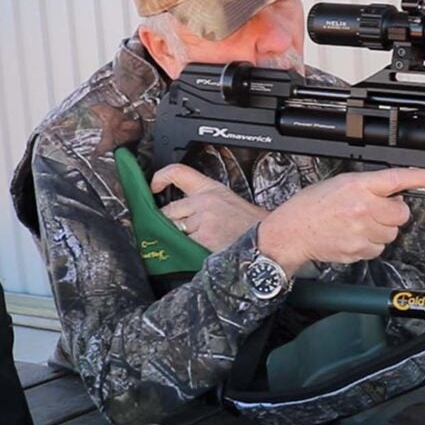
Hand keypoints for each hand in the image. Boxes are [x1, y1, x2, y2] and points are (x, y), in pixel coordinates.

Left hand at [151, 164, 268, 252]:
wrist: (271, 238)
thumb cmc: (255, 226)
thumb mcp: (231, 204)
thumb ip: (206, 206)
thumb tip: (183, 217)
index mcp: (211, 189)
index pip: (178, 172)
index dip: (160, 177)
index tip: (153, 186)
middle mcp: (204, 200)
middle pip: (168, 209)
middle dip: (170, 224)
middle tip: (180, 234)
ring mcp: (202, 218)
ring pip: (173, 229)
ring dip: (178, 239)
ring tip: (192, 245)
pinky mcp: (203, 235)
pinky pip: (182, 244)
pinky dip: (186, 250)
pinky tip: (198, 252)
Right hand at [257, 168, 424, 274]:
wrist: (292, 232)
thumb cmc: (313, 206)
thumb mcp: (341, 184)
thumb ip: (369, 186)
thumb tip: (395, 191)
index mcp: (358, 186)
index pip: (397, 179)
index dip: (422, 177)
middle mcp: (363, 208)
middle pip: (401, 213)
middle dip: (393, 212)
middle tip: (375, 210)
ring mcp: (362, 231)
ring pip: (393, 232)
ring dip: (382, 229)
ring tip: (360, 224)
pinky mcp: (359, 250)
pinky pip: (380, 248)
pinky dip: (372, 244)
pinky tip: (355, 236)